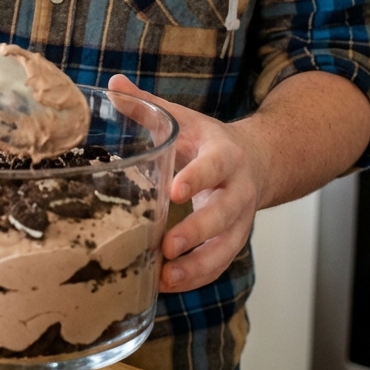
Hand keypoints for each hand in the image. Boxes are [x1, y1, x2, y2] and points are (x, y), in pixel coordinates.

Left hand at [108, 74, 267, 292]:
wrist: (257, 160)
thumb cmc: (207, 140)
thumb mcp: (183, 119)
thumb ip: (147, 104)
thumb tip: (112, 84)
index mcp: (224, 154)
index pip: (214, 166)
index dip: (197, 178)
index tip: (175, 191)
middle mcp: (238, 189)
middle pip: (224, 213)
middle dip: (197, 232)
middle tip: (167, 246)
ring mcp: (240, 219)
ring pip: (227, 247)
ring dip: (198, 266)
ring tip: (166, 277)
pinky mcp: (234, 240)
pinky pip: (221, 263)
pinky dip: (197, 277)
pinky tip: (167, 285)